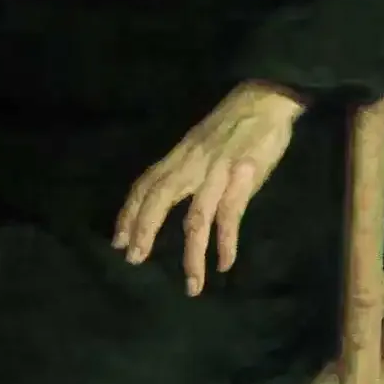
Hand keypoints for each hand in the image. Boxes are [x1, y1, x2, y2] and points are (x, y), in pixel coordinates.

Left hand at [112, 81, 304, 296]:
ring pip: (196, 217)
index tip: (118, 238)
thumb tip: (178, 201)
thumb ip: (189, 168)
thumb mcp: (201, 141)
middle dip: (144, 229)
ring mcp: (217, 171)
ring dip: (192, 254)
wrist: (265, 98)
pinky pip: (230, 217)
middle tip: (133, 259)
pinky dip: (226, 243)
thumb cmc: (234, 120)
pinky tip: (224, 264)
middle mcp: (192, 163)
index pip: (146, 183)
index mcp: (181, 154)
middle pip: (158, 198)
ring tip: (191, 284)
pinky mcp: (243, 178)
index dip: (129, 211)